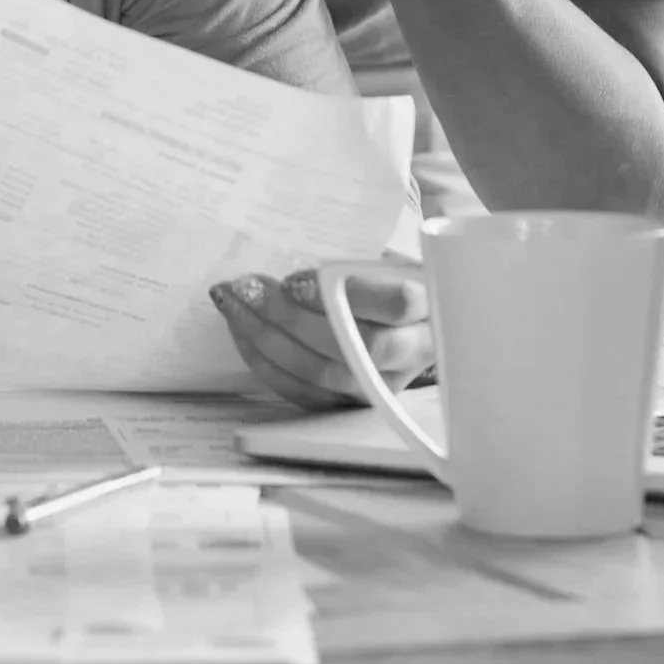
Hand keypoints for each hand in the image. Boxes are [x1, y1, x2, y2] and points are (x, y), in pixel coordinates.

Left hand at [211, 266, 433, 409]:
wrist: (412, 326)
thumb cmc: (394, 282)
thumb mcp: (394, 260)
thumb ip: (367, 259)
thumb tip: (315, 267)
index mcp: (430, 306)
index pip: (396, 303)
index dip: (344, 293)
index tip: (295, 279)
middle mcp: (410, 353)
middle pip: (351, 345)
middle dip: (289, 318)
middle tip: (247, 287)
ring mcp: (380, 385)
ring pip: (322, 373)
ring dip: (266, 338)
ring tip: (232, 303)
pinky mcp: (351, 404)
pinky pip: (303, 392)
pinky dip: (265, 363)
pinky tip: (241, 331)